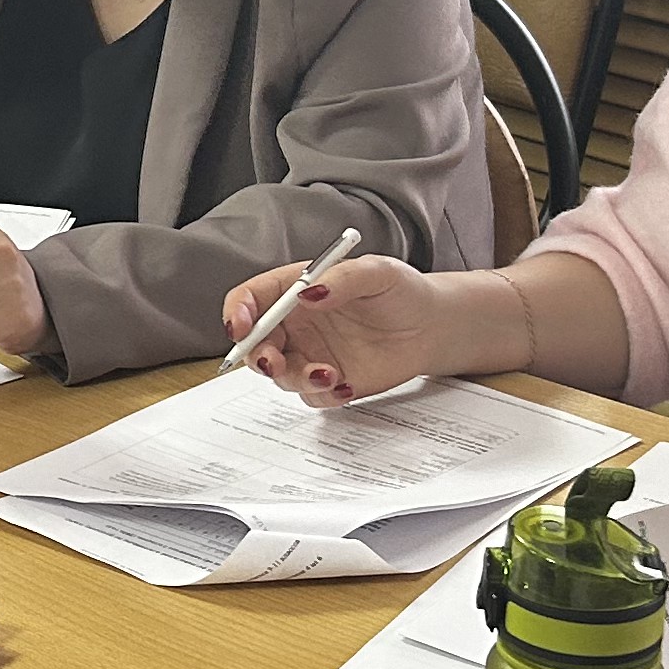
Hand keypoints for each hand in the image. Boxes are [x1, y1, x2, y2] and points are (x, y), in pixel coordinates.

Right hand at [222, 253, 457, 404]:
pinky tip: (346, 385)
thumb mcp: (376, 272)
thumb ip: (341, 280)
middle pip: (255, 344)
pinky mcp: (328, 380)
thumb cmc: (402, 291)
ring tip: (330, 373)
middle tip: (275, 362)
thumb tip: (307, 294)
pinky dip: (323, 395)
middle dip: (257, 356)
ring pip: (280, 375)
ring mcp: (310, 354)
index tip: (240, 326)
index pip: (250, 299)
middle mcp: (295, 324)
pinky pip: (310, 395)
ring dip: (296, 378)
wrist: (431, 326)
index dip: (237, 312)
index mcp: (294, 290)